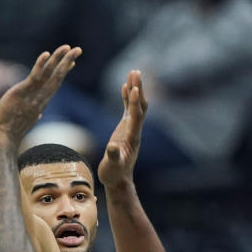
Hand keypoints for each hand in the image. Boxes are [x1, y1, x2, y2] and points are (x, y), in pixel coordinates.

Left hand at [0, 45, 80, 145]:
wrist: (3, 140)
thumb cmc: (11, 133)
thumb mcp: (25, 122)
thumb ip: (33, 115)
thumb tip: (38, 114)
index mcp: (41, 103)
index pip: (55, 84)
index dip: (63, 72)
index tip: (72, 62)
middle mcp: (40, 98)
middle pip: (57, 77)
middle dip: (67, 62)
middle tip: (78, 49)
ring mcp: (32, 95)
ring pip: (49, 74)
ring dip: (59, 59)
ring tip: (68, 47)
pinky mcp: (21, 93)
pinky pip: (34, 77)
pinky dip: (40, 65)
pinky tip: (47, 54)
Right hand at [98, 69, 146, 187]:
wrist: (118, 179)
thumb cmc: (113, 174)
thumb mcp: (112, 167)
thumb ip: (112, 156)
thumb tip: (111, 147)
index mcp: (132, 138)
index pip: (135, 116)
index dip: (134, 102)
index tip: (133, 88)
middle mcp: (134, 131)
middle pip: (139, 106)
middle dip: (138, 89)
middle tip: (135, 72)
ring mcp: (131, 129)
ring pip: (135, 105)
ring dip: (135, 89)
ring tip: (133, 73)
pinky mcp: (125, 129)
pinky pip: (128, 110)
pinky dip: (127, 97)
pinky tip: (125, 86)